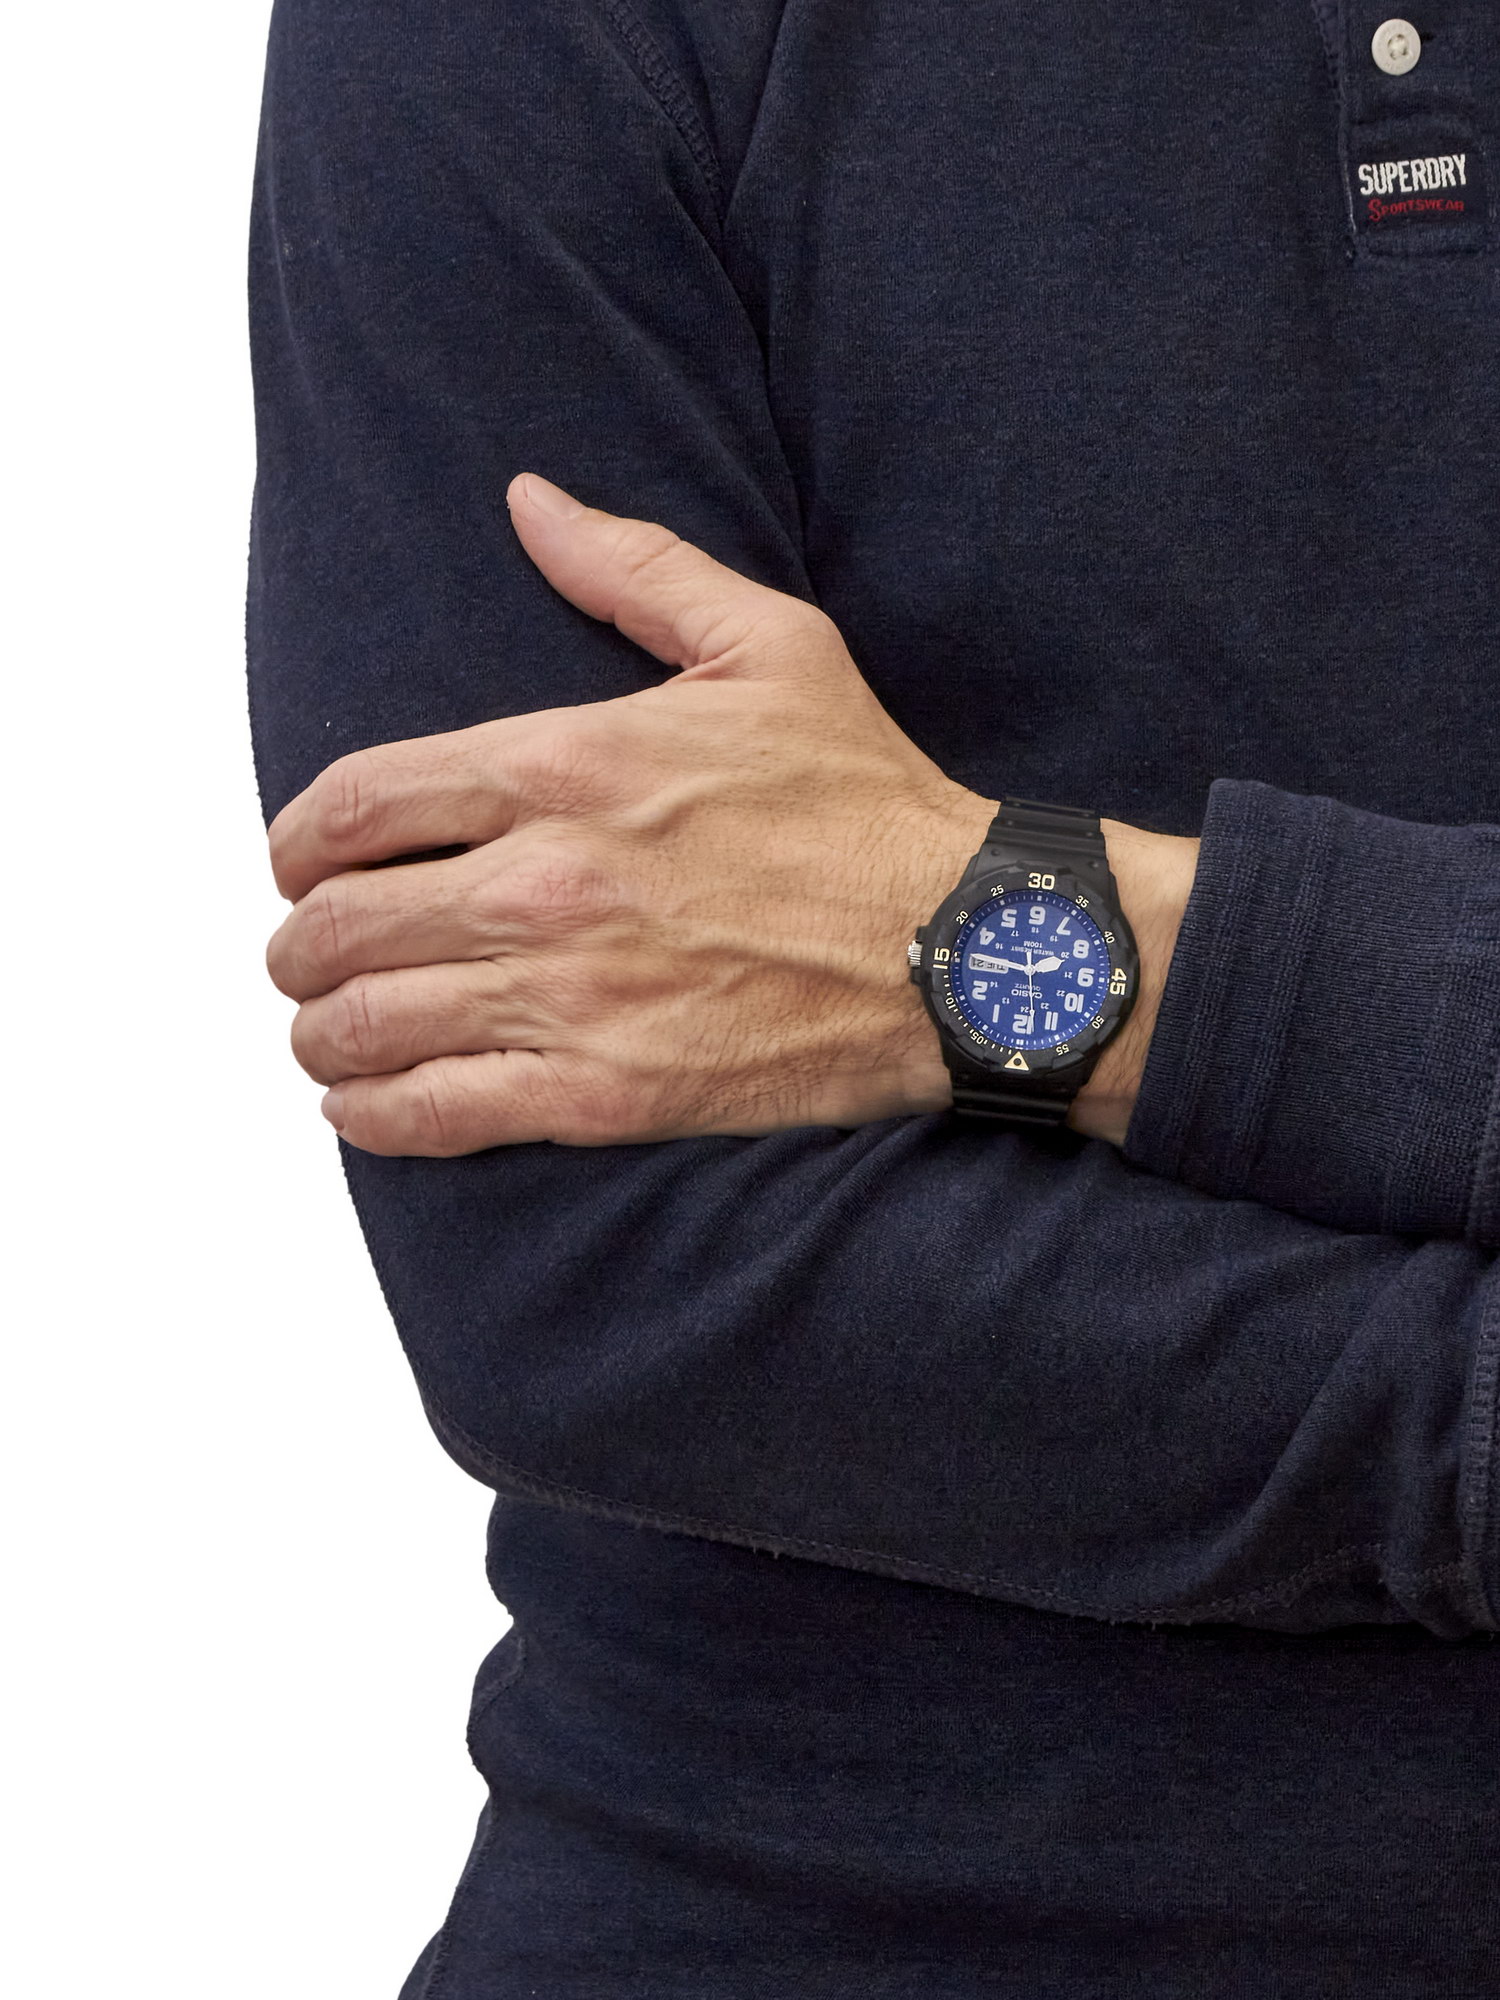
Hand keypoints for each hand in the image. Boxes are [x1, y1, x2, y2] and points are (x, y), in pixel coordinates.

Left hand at [266, 473, 996, 1153]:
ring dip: (321, 1033)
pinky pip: (435, 1114)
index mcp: (568, 766)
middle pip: (339, 922)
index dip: (297, 840)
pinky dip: (373, 1115)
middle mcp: (547, 881)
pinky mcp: (604, 1093)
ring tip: (328, 1032)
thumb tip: (530, 501)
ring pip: (367, 1024)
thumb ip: (633, 567)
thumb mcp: (767, 645)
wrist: (966, 949)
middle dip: (298, 945)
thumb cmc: (868, 800)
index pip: (358, 801)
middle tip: (308, 956)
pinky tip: (362, 1105)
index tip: (298, 861)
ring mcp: (571, 995)